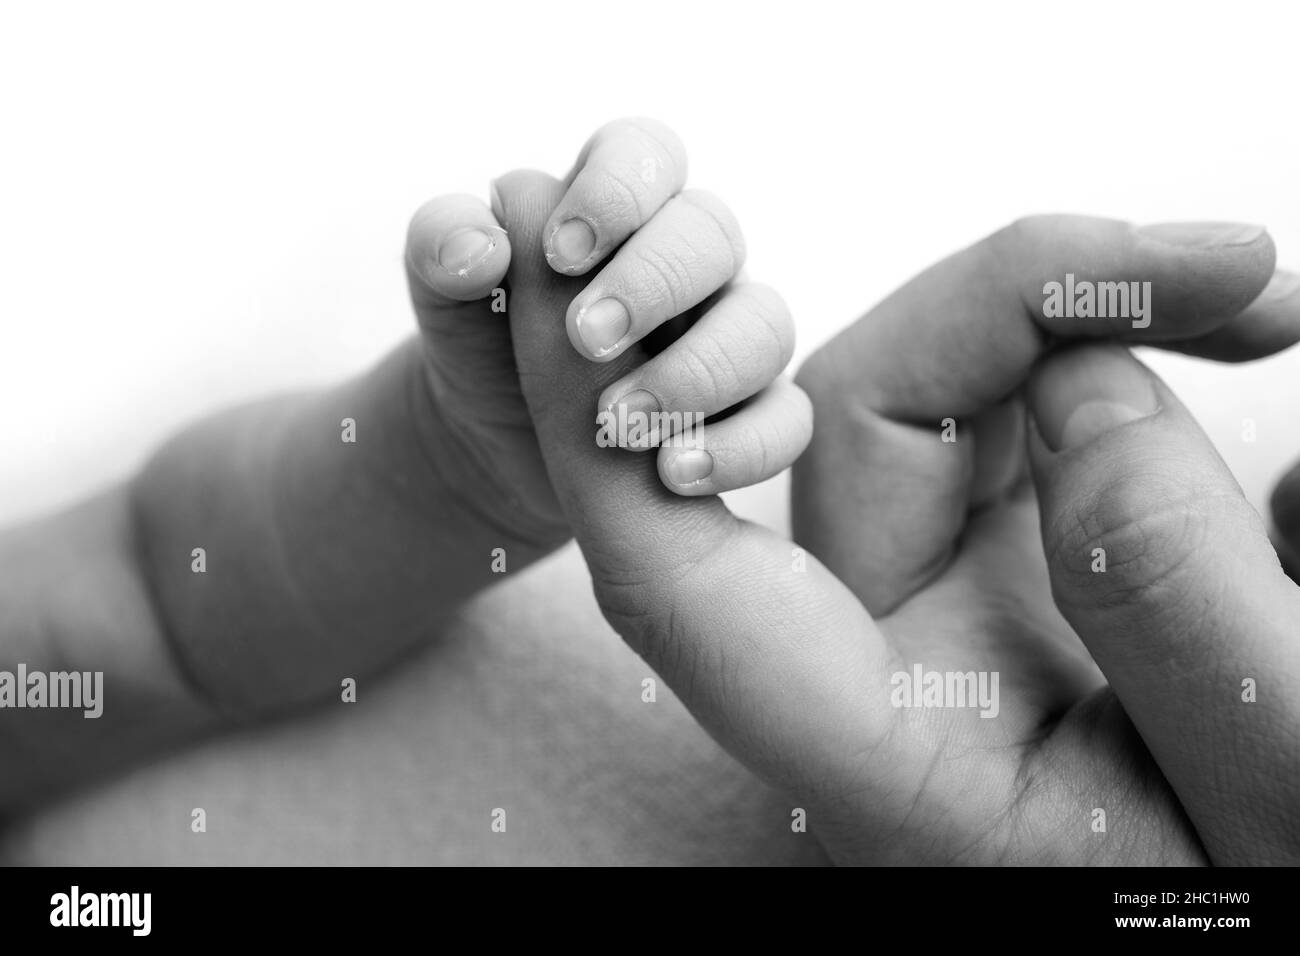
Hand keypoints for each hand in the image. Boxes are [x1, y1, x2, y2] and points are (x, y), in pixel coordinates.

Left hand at [491, 184, 1299, 864]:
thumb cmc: (1265, 881)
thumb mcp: (1265, 786)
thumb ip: (1168, 609)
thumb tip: (1082, 392)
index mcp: (886, 758)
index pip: (679, 590)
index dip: (598, 434)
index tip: (565, 298)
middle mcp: (888, 658)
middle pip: (844, 427)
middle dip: (1010, 298)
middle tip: (1219, 264)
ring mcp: (950, 591)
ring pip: (940, 388)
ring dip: (1077, 309)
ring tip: (1257, 293)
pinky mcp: (1019, 545)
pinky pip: (1020, 402)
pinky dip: (1108, 347)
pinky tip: (1228, 331)